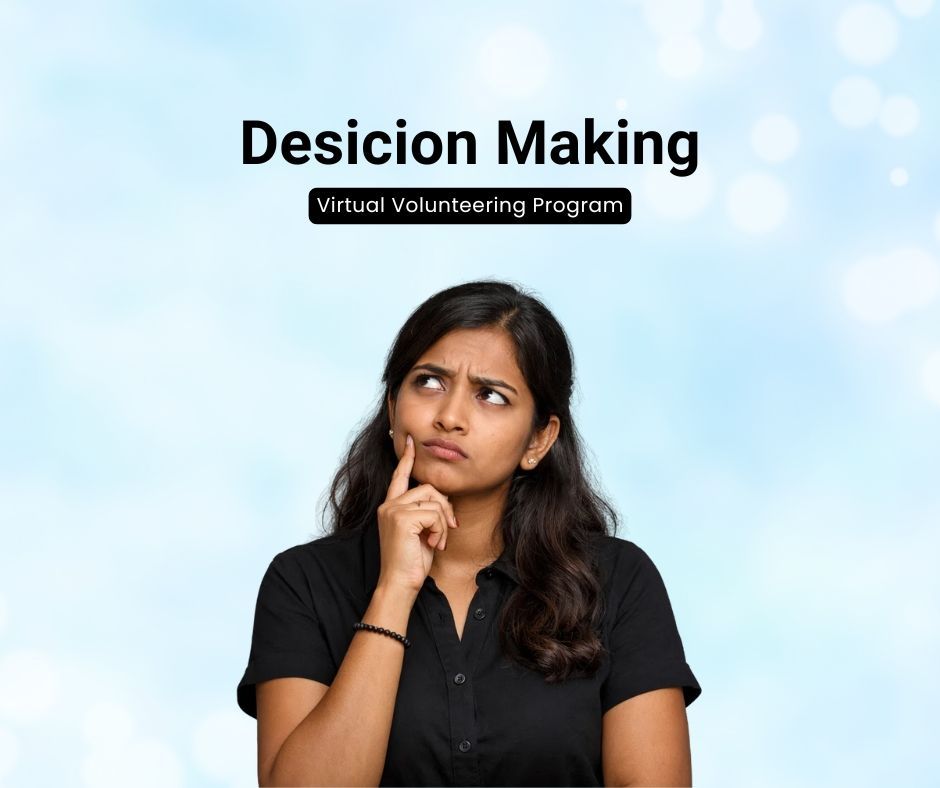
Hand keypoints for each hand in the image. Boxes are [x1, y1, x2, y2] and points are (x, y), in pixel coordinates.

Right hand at [375, 433, 458, 593]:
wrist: (400, 583)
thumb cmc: (411, 562)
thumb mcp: (421, 532)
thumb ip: (426, 513)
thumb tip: (443, 499)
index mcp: (391, 507)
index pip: (399, 476)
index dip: (407, 459)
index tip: (411, 441)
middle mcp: (389, 505)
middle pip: (428, 488)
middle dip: (444, 507)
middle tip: (449, 528)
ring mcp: (393, 510)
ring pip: (434, 500)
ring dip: (443, 522)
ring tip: (438, 541)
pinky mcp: (401, 518)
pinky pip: (434, 514)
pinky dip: (440, 530)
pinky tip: (434, 544)